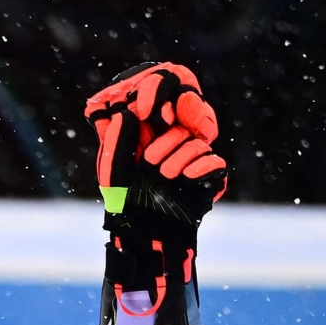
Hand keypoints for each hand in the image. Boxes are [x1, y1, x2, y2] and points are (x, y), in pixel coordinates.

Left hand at [85, 63, 223, 294]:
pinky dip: (200, 167)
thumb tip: (127, 113)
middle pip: (190, 104)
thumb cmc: (123, 202)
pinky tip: (183, 178)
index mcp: (153, 126)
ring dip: (178, 152)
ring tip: (161, 173)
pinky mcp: (208, 177)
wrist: (141, 236)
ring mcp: (193, 155)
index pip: (166, 87)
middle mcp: (175, 136)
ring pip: (198, 136)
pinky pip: (213, 161)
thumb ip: (116, 139)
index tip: (145, 109)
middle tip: (157, 134)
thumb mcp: (112, 168)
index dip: (159, 89)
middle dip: (176, 118)